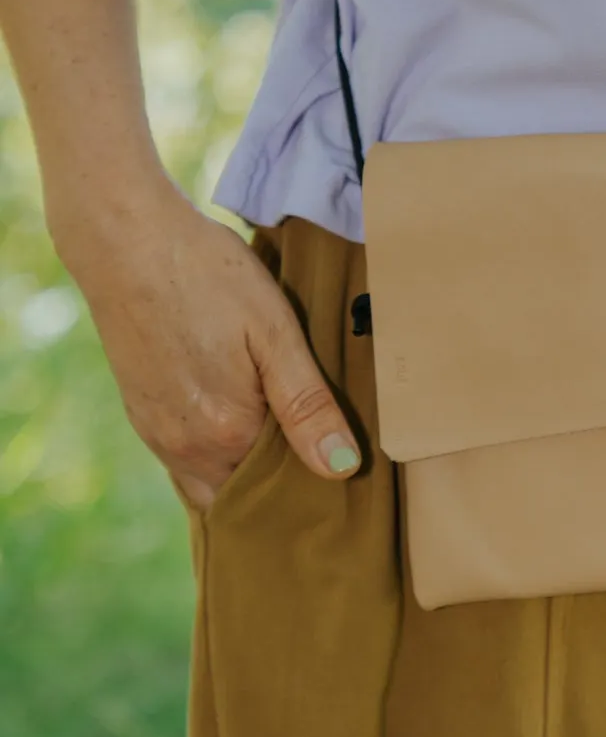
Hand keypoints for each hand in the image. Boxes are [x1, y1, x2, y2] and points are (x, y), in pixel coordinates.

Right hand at [55, 180, 360, 509]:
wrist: (127, 243)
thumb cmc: (207, 276)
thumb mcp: (274, 332)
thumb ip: (307, 405)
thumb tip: (342, 468)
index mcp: (227, 434)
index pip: (283, 489)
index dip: (317, 478)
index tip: (347, 462)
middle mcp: (186, 450)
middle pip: (245, 493)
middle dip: (282, 484)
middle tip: (322, 449)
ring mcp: (158, 435)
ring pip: (213, 480)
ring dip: (248, 470)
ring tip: (286, 433)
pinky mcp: (142, 416)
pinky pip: (187, 461)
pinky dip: (218, 455)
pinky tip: (241, 417)